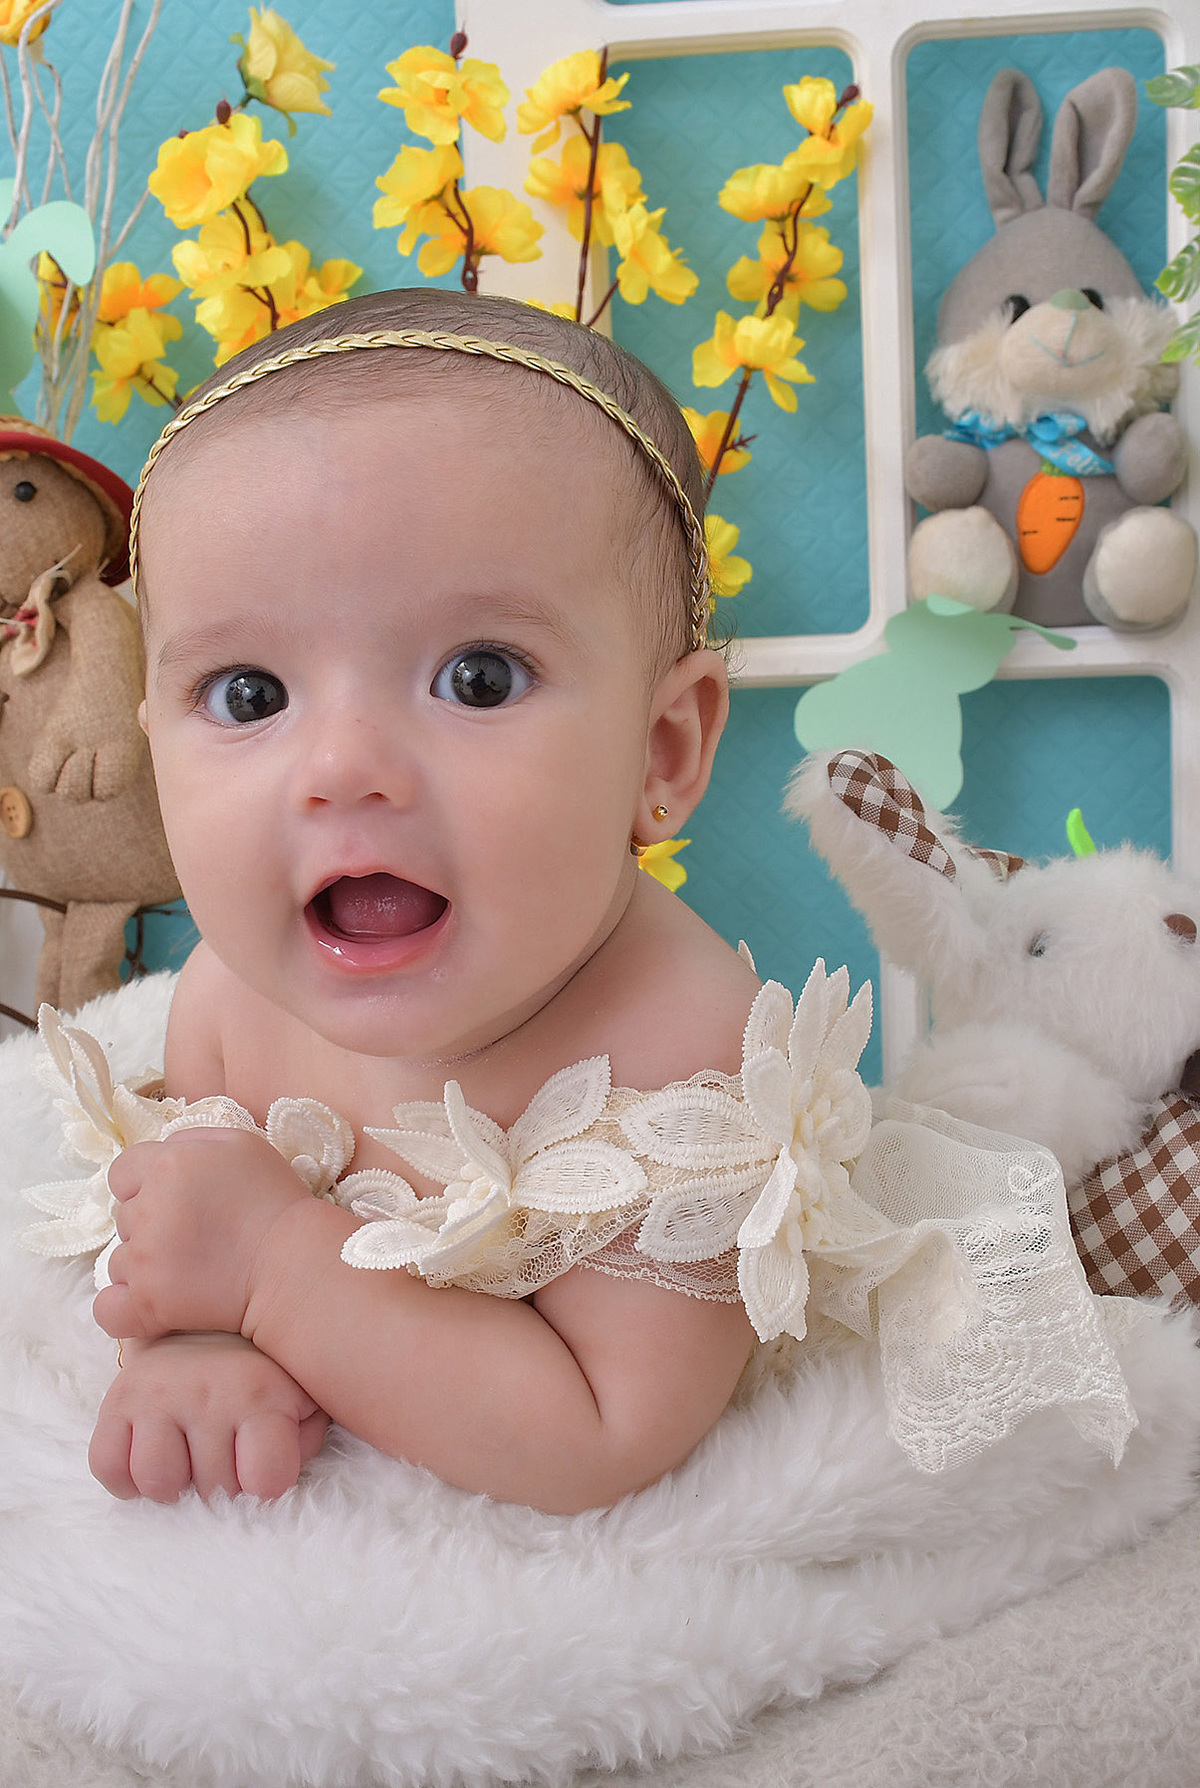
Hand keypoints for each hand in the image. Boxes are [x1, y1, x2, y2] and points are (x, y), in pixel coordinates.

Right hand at [89, 1332, 328, 1502]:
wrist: (206, 1319)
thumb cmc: (261, 1369)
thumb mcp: (302, 1394)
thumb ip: (303, 1436)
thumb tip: (274, 1475)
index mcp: (260, 1392)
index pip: (265, 1477)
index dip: (267, 1483)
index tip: (265, 1467)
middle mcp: (208, 1391)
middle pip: (214, 1489)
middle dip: (223, 1483)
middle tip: (226, 1451)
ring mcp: (159, 1394)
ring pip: (158, 1481)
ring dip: (175, 1482)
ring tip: (188, 1455)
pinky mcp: (118, 1399)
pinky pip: (108, 1465)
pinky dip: (127, 1476)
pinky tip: (151, 1454)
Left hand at [93, 1127, 309, 1341]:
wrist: (294, 1264)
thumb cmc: (274, 1201)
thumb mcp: (241, 1144)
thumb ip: (190, 1140)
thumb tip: (163, 1152)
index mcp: (166, 1166)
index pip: (122, 1173)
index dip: (145, 1185)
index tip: (174, 1199)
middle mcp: (147, 1211)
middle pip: (123, 1217)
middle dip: (151, 1224)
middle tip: (194, 1234)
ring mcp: (144, 1261)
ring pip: (119, 1262)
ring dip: (144, 1265)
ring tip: (188, 1269)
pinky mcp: (148, 1305)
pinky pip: (108, 1309)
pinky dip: (122, 1307)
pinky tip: (150, 1300)